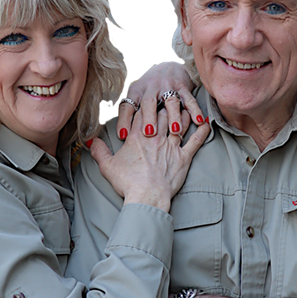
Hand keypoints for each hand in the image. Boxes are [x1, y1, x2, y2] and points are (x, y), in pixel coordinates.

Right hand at [88, 107, 209, 212]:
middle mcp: (156, 137)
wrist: (147, 197)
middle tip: (164, 100)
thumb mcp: (107, 166)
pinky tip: (205, 122)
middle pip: (161, 114)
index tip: (144, 103)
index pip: (140, 114)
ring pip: (179, 123)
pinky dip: (201, 130)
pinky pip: (196, 141)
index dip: (142, 107)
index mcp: (137, 136)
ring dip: (181, 113)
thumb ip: (99, 151)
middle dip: (162, 106)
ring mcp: (172, 146)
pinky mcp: (184, 157)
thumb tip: (91, 141)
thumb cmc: (128, 182)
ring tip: (183, 106)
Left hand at [115, 62, 204, 139]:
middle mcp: (151, 88)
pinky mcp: (183, 87)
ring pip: (170, 101)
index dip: (124, 121)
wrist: (169, 68)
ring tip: (175, 130)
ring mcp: (168, 86)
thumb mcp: (135, 96)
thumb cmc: (149, 89)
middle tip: (149, 134)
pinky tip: (198, 120)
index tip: (122, 136)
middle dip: (149, 118)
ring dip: (173, 116)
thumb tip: (115, 129)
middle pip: (149, 103)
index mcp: (136, 91)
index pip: (127, 106)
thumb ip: (126, 112)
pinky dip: (195, 110)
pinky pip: (189, 99)